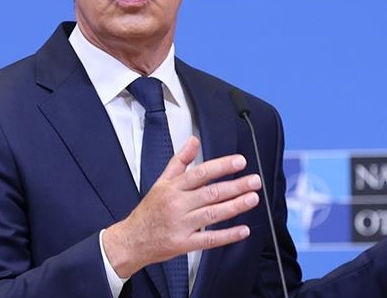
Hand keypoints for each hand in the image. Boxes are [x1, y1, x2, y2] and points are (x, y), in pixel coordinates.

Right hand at [102, 136, 260, 277]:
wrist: (132, 240)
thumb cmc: (149, 211)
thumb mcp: (161, 182)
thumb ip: (180, 161)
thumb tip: (193, 141)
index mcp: (173, 188)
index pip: (200, 173)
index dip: (221, 166)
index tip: (239, 162)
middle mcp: (177, 205)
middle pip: (210, 193)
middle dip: (235, 186)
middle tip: (254, 181)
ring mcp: (181, 225)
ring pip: (212, 214)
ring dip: (235, 206)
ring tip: (252, 198)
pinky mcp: (184, 244)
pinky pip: (209, 240)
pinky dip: (228, 235)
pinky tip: (243, 230)